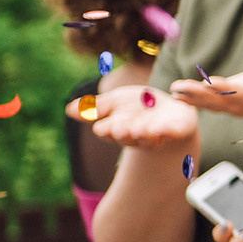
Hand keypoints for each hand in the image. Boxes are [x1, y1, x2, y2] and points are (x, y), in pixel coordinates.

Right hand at [74, 85, 198, 149]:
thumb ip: (95, 107)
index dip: (105, 128)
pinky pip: (170, 134)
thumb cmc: (139, 106)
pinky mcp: (175, 131)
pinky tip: (161, 128)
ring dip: (143, 134)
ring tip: (140, 128)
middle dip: (122, 132)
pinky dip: (165, 132)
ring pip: (146, 139)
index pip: (104, 131)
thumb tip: (67, 110)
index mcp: (116, 128)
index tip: (104, 125)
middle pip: (124, 137)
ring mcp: (155, 135)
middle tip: (121, 127)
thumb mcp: (115, 102)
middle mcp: (134, 136)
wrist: (170, 108)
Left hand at [171, 59, 242, 123]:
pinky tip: (178, 94)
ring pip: (213, 104)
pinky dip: (194, 100)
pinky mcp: (233, 102)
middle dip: (199, 95)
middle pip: (221, 101)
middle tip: (179, 88)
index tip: (209, 82)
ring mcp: (239, 107)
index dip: (227, 88)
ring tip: (173, 91)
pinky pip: (211, 103)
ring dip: (192, 98)